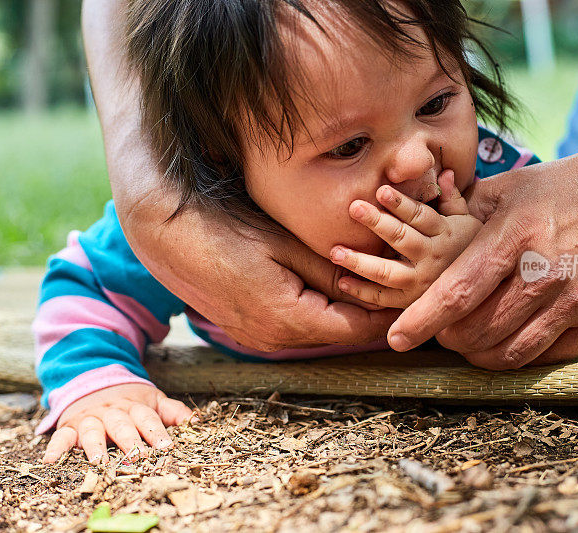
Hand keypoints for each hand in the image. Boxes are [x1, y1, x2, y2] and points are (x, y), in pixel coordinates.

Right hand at [41, 384, 192, 463]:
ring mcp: (91, 418)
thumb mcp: (154, 401)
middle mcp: (113, 412)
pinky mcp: (70, 425)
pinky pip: (61, 436)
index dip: (157, 432)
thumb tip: (197, 422)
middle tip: (136, 458)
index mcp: (136, 407)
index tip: (166, 446)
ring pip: (93, 431)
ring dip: (94, 446)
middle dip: (129, 441)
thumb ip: (174, 411)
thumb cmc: (131, 400)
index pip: (148, 419)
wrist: (96, 381)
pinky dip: (55, 448)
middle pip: (122, 426)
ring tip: (98, 461)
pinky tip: (50, 462)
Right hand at [83, 0, 398, 352]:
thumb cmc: (225, 231)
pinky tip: (330, 283)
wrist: (166, 236)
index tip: (412, 289)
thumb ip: (331, 269)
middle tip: (398, 281)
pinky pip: (298, 325)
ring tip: (369, 277)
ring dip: (344, 309)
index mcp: (288, 319)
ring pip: (320, 330)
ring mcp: (260, 337)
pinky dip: (319, 309)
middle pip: (340, 333)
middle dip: (370, 309)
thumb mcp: (286, 245)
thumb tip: (373, 280)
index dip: (388, 309)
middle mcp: (275, 339)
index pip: (357, 327)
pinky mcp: (251, 329)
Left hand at [329, 170, 481, 308]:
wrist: (480, 287)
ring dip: (360, 262)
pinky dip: (363, 292)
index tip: (381, 190)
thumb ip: (452, 197)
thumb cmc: (467, 245)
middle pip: (402, 239)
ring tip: (335, 251)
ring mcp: (422, 282)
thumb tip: (444, 172)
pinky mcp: (411, 301)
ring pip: (388, 272)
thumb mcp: (467, 220)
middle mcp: (433, 258)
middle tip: (354, 207)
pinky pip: (384, 298)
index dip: (401, 203)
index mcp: (445, 233)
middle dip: (377, 222)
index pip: (421, 216)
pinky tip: (342, 281)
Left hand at [386, 149, 577, 367]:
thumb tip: (406, 239)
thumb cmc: (552, 191)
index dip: (423, 320)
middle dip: (448, 338)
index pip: (459, 291)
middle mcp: (549, 270)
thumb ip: (455, 219)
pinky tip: (506, 338)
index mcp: (516, 235)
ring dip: (478, 354)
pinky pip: (544, 356)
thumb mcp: (501, 190)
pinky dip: (516, 354)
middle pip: (479, 330)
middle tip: (442, 330)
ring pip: (510, 352)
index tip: (397, 339)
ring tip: (468, 339)